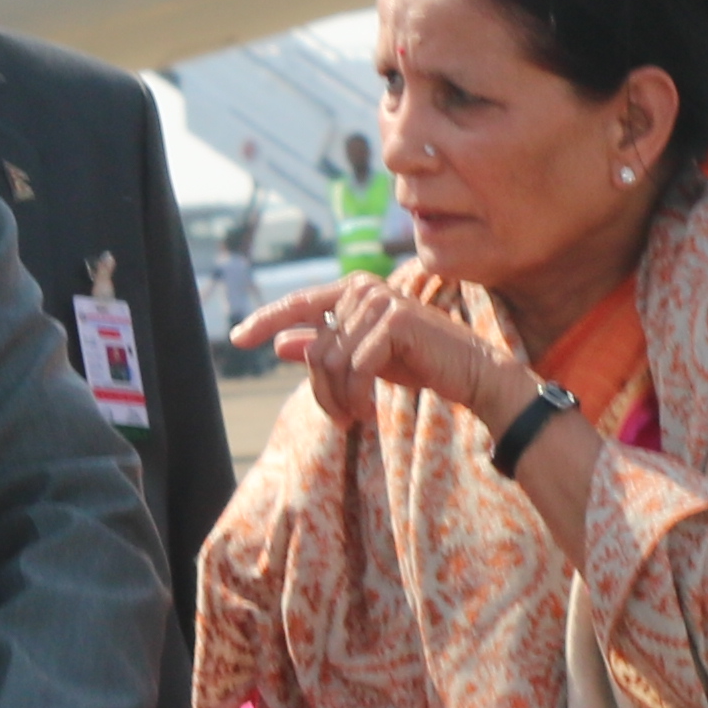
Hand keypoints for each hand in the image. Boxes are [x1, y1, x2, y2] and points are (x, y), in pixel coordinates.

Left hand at [237, 276, 523, 427]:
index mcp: (354, 290)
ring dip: (339, 400)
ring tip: (355, 416)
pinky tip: (368, 411)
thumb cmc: (419, 363)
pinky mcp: (394, 320)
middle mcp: (363, 288)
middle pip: (315, 349)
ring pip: (329, 362)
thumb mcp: (363, 359)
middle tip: (342, 419)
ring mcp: (379, 301)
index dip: (265, 320)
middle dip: (322, 392)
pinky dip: (357, 397)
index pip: (298, 303)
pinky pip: (353, 368)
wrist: (470, 372)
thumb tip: (281, 343)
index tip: (236, 337)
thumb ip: (325, 348)